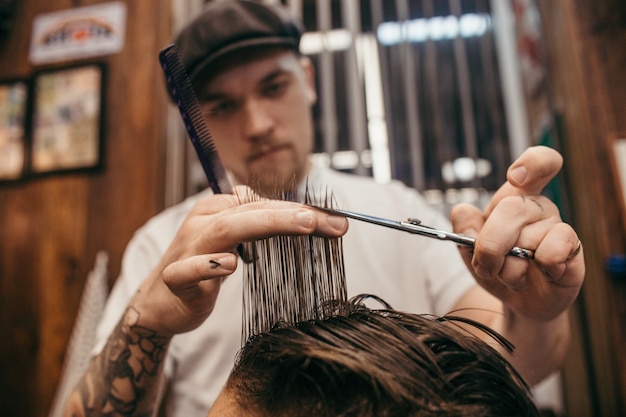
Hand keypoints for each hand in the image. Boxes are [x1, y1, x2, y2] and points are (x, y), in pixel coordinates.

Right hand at [130, 186, 348, 335]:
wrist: (159, 304)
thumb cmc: (202, 271)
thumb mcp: (234, 245)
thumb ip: (261, 230)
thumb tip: (309, 219)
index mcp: (217, 210)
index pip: (263, 203)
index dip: (299, 210)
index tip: (336, 221)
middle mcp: (203, 223)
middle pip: (250, 211)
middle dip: (292, 213)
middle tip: (325, 219)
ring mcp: (187, 249)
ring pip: (225, 229)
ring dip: (265, 225)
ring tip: (302, 225)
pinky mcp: (176, 279)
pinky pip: (189, 269)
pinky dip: (208, 265)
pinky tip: (229, 265)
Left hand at [450, 146, 584, 321]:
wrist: (516, 302)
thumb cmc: (496, 267)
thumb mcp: (470, 249)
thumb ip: (464, 228)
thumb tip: (463, 211)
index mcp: (515, 197)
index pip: (539, 163)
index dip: (531, 163)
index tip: (515, 177)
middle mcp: (539, 207)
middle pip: (511, 207)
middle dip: (490, 245)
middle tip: (486, 267)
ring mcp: (557, 227)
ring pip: (526, 240)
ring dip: (509, 270)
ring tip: (513, 276)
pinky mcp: (571, 250)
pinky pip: (552, 251)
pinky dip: (538, 268)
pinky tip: (541, 273)